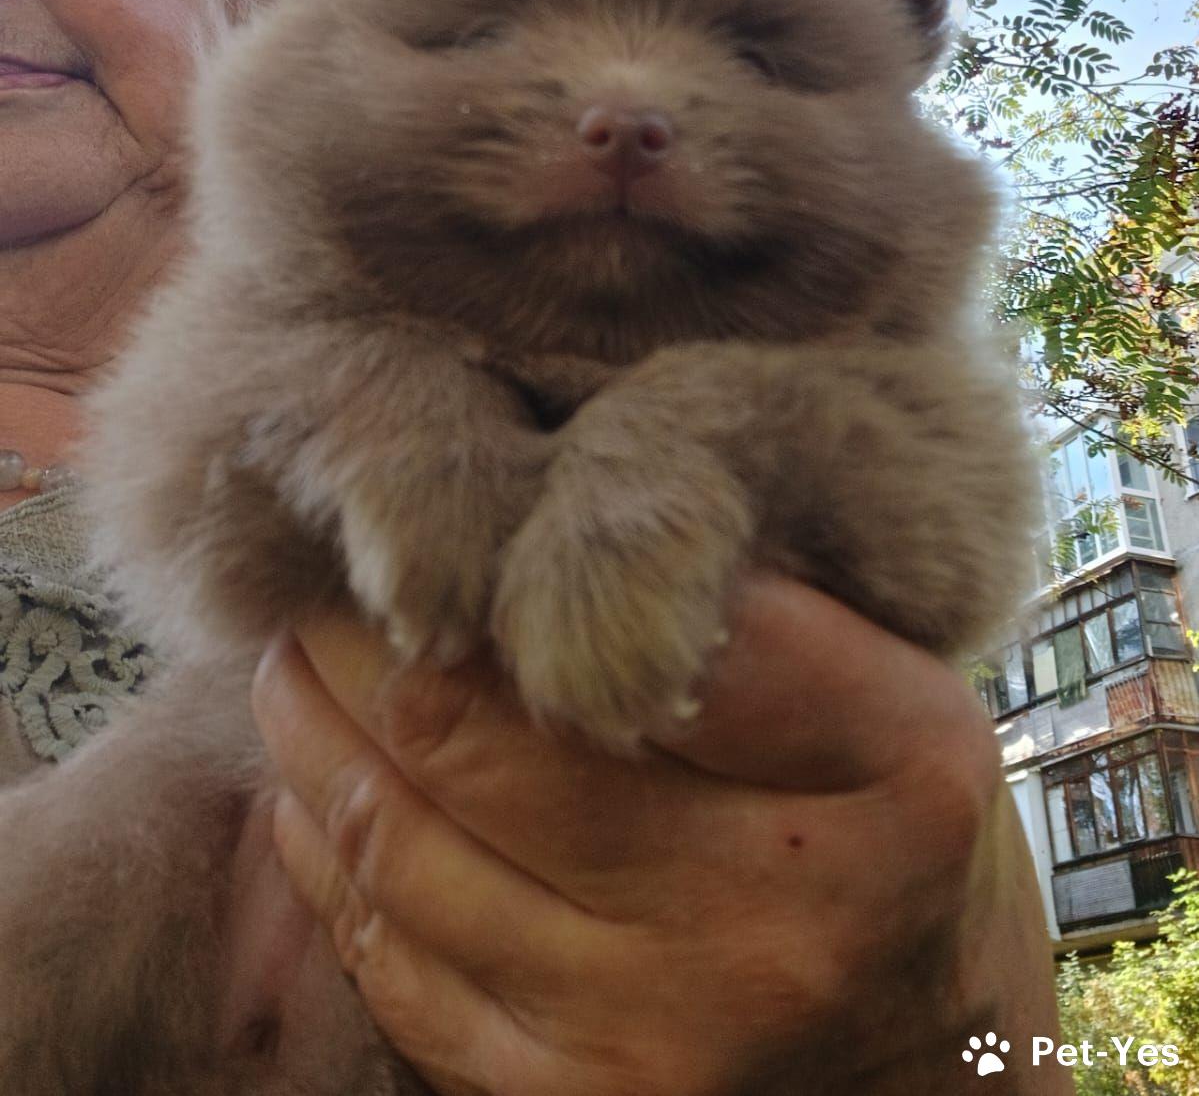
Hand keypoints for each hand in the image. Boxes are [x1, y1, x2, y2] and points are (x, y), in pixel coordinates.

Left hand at [251, 574, 1070, 1094]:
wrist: (931, 1064)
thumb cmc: (891, 832)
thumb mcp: (894, 686)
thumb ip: (757, 605)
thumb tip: (546, 508)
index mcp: (893, 768)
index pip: (664, 614)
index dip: (529, 548)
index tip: (460, 506)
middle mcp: (780, 913)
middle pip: (492, 735)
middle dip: (371, 637)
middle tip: (323, 576)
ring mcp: (667, 1029)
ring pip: (405, 846)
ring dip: (314, 732)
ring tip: (293, 658)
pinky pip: (393, 962)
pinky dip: (325, 855)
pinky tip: (311, 784)